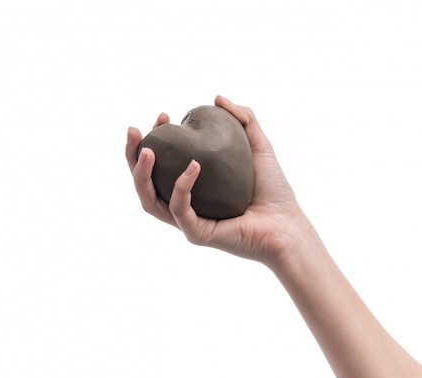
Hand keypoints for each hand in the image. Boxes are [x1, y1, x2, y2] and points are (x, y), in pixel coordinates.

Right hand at [125, 96, 308, 265]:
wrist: (288, 225)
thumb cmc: (274, 191)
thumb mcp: (259, 146)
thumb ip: (243, 120)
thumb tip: (216, 98)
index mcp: (192, 188)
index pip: (160, 166)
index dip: (152, 140)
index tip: (162, 116)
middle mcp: (185, 206)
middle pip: (145, 184)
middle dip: (133, 156)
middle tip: (137, 131)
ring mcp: (189, 222)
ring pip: (151, 201)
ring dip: (142, 175)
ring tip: (148, 150)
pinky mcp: (198, 234)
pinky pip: (180, 210)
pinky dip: (181, 187)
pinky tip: (192, 165)